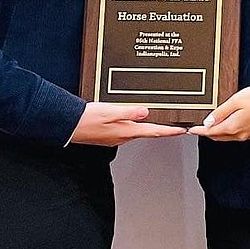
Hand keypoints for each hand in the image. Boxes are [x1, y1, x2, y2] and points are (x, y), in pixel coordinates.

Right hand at [69, 102, 185, 145]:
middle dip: (161, 129)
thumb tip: (146, 112)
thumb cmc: (86, 118)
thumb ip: (129, 112)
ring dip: (148, 128)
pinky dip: (134, 126)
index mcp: (126, 131)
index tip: (182, 131)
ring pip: (136, 132)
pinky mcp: (108, 136)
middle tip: (174, 126)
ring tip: (158, 122)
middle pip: (147, 133)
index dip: (169, 131)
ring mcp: (115, 138)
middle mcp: (123, 137)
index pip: (154, 132)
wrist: (68, 125)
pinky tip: (132, 121)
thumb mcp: (110, 111)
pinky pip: (126, 131)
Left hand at [189, 86, 249, 140]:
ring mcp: (245, 135)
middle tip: (195, 127)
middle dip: (205, 132)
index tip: (190, 130)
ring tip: (206, 125)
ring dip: (214, 132)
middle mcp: (239, 134)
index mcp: (233, 127)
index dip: (198, 131)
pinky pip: (232, 135)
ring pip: (224, 137)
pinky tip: (222, 125)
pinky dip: (224, 131)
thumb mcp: (234, 101)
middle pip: (216, 136)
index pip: (210, 132)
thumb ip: (219, 113)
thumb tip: (207, 122)